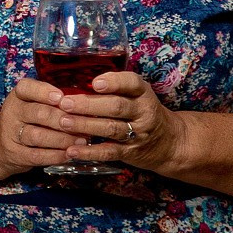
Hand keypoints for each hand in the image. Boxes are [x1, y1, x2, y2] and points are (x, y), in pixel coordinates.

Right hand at [0, 78, 91, 177]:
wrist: (0, 145)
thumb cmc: (28, 121)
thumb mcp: (33, 105)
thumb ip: (54, 103)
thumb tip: (85, 105)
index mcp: (18, 97)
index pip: (26, 88)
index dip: (44, 91)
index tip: (61, 97)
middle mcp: (12, 113)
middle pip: (37, 113)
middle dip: (62, 119)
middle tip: (82, 124)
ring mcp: (11, 134)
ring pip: (37, 136)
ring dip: (62, 139)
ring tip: (81, 140)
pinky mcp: (14, 153)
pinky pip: (37, 155)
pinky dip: (55, 155)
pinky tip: (69, 154)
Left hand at [52, 70, 182, 171]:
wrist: (168, 142)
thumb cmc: (140, 112)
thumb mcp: (136, 95)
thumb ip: (114, 87)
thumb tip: (76, 80)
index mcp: (143, 93)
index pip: (132, 83)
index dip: (114, 82)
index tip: (94, 83)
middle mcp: (143, 112)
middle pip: (117, 106)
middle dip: (89, 105)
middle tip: (65, 103)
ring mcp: (138, 133)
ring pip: (111, 128)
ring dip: (85, 126)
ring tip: (64, 123)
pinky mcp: (130, 152)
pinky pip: (109, 152)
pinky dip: (89, 152)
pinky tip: (71, 151)